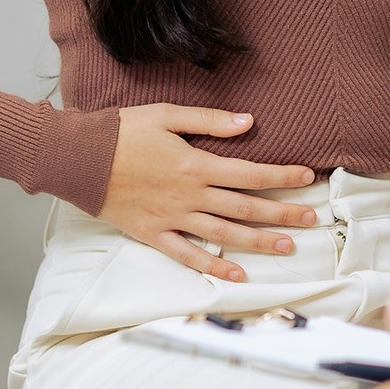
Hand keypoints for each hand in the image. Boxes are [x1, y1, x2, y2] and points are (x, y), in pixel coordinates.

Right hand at [96, 103, 320, 282]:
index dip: (282, 175)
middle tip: (312, 220)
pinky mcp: (151, 233)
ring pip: (224, 234)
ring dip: (258, 241)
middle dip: (282, 213)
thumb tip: (248, 121)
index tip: (309, 177)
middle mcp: (189, 195)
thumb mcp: (167, 115)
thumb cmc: (121, 131)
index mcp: (195, 164)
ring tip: (288, 246)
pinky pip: (186, 254)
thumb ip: (209, 121)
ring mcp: (171, 218)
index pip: (250, 173)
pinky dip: (212, 266)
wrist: (77, 158)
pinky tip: (236, 273)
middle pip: (245, 207)